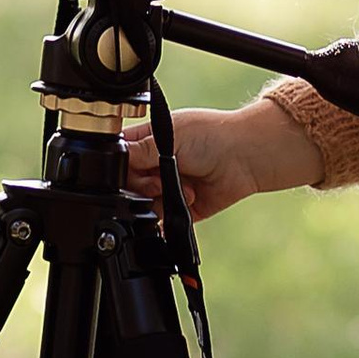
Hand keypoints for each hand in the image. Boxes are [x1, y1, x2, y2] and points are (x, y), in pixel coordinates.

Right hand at [122, 100, 323, 221]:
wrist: (246, 158)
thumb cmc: (212, 137)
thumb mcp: (170, 137)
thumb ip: (139, 151)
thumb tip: (112, 159)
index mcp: (148, 142)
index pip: (119, 158)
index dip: (120, 168)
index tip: (134, 170)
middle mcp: (155, 166)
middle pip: (128, 186)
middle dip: (143, 186)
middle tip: (161, 181)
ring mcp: (167, 187)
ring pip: (143, 205)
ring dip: (161, 199)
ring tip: (184, 188)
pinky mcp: (181, 208)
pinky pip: (163, 220)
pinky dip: (169, 216)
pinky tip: (184, 201)